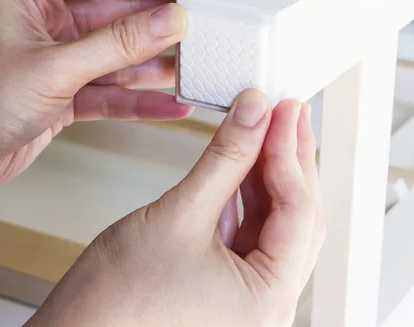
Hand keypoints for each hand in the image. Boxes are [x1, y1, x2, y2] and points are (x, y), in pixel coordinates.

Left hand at [0, 0, 213, 203]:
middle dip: (162, 21)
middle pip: (120, 13)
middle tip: (203, 21)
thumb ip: (115, 44)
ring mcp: (61, 59)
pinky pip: (115, 90)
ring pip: (122, 54)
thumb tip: (166, 21)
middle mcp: (48, 22)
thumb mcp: (52, 68)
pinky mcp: (68, 93)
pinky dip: (142, 99)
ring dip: (158, 62)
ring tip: (194, 63)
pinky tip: (169, 103)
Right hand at [25, 90, 324, 326]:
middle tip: (286, 112)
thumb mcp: (179, 215)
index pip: (298, 210)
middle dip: (290, 159)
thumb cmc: (115, 303)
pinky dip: (247, 193)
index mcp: (268, 299)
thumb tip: (253, 115)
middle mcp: (267, 302)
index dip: (289, 152)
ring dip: (269, 172)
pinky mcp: (228, 282)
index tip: (283, 110)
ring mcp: (249, 294)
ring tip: (267, 128)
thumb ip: (224, 160)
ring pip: (274, 220)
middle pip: (295, 214)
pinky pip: (250, 229)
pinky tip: (244, 161)